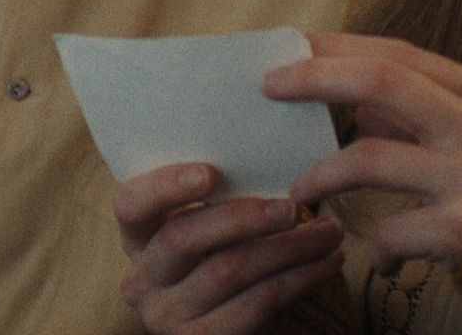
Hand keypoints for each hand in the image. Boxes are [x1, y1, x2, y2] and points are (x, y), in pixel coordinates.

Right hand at [114, 162, 346, 333]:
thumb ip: (220, 190)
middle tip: (294, 205)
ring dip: (289, 248)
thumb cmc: (226, 251)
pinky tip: (327, 262)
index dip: (166, 187)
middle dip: (245, 217)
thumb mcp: (210, 223)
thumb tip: (268, 145)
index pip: (130, 204)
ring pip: (229, 270)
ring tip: (330, 231)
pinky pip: (256, 304)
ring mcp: (166, 315)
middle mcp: (141, 277)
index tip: (210, 173)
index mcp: (137, 234)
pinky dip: (299, 279)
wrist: (234, 321)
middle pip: (183, 238)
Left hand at [262, 32, 461, 274]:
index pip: (401, 54)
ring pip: (370, 156)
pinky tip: (380, 259)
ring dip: (323, 174)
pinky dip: (376, 248)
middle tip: (270, 87)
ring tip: (299, 190)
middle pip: (382, 80)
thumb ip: (433, 115)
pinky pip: (390, 230)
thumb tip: (359, 101)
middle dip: (316, 78)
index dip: (341, 47)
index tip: (295, 45)